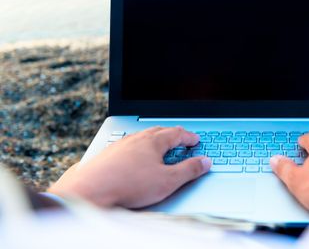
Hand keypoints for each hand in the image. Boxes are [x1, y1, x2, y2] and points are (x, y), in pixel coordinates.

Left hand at [48, 126, 210, 207]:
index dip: (189, 137)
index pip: (177, 133)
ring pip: (141, 137)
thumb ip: (189, 170)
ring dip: (154, 140)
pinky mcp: (107, 155)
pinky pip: (127, 145)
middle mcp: (136, 138)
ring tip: (159, 146)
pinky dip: (137, 148)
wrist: (90, 191)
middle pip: (159, 131)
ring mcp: (120, 145)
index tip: (195, 140)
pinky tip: (134, 157)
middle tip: (180, 139)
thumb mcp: (168, 181)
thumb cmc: (129, 185)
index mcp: (153, 141)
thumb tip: (205, 162)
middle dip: (172, 135)